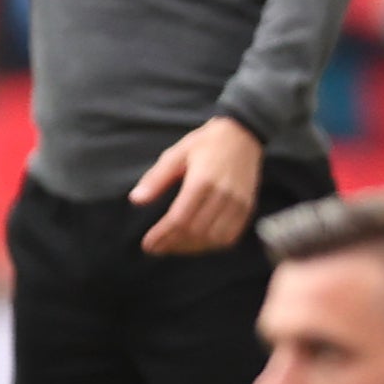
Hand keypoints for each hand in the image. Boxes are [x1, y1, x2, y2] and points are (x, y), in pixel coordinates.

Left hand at [131, 117, 264, 254]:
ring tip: (174, 246)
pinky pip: (230, 237)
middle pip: (196, 232)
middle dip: (173, 244)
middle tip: (157, 248)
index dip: (162, 235)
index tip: (148, 244)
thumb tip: (136, 200)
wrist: (243, 135)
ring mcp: (238, 203)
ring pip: (213, 239)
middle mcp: (223, 195)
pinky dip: (211, 245)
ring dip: (191, 248)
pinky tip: (197, 242)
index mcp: (203, 180)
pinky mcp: (247, 208)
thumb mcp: (176, 154)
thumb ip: (156, 179)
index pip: (180, 218)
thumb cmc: (206, 143)